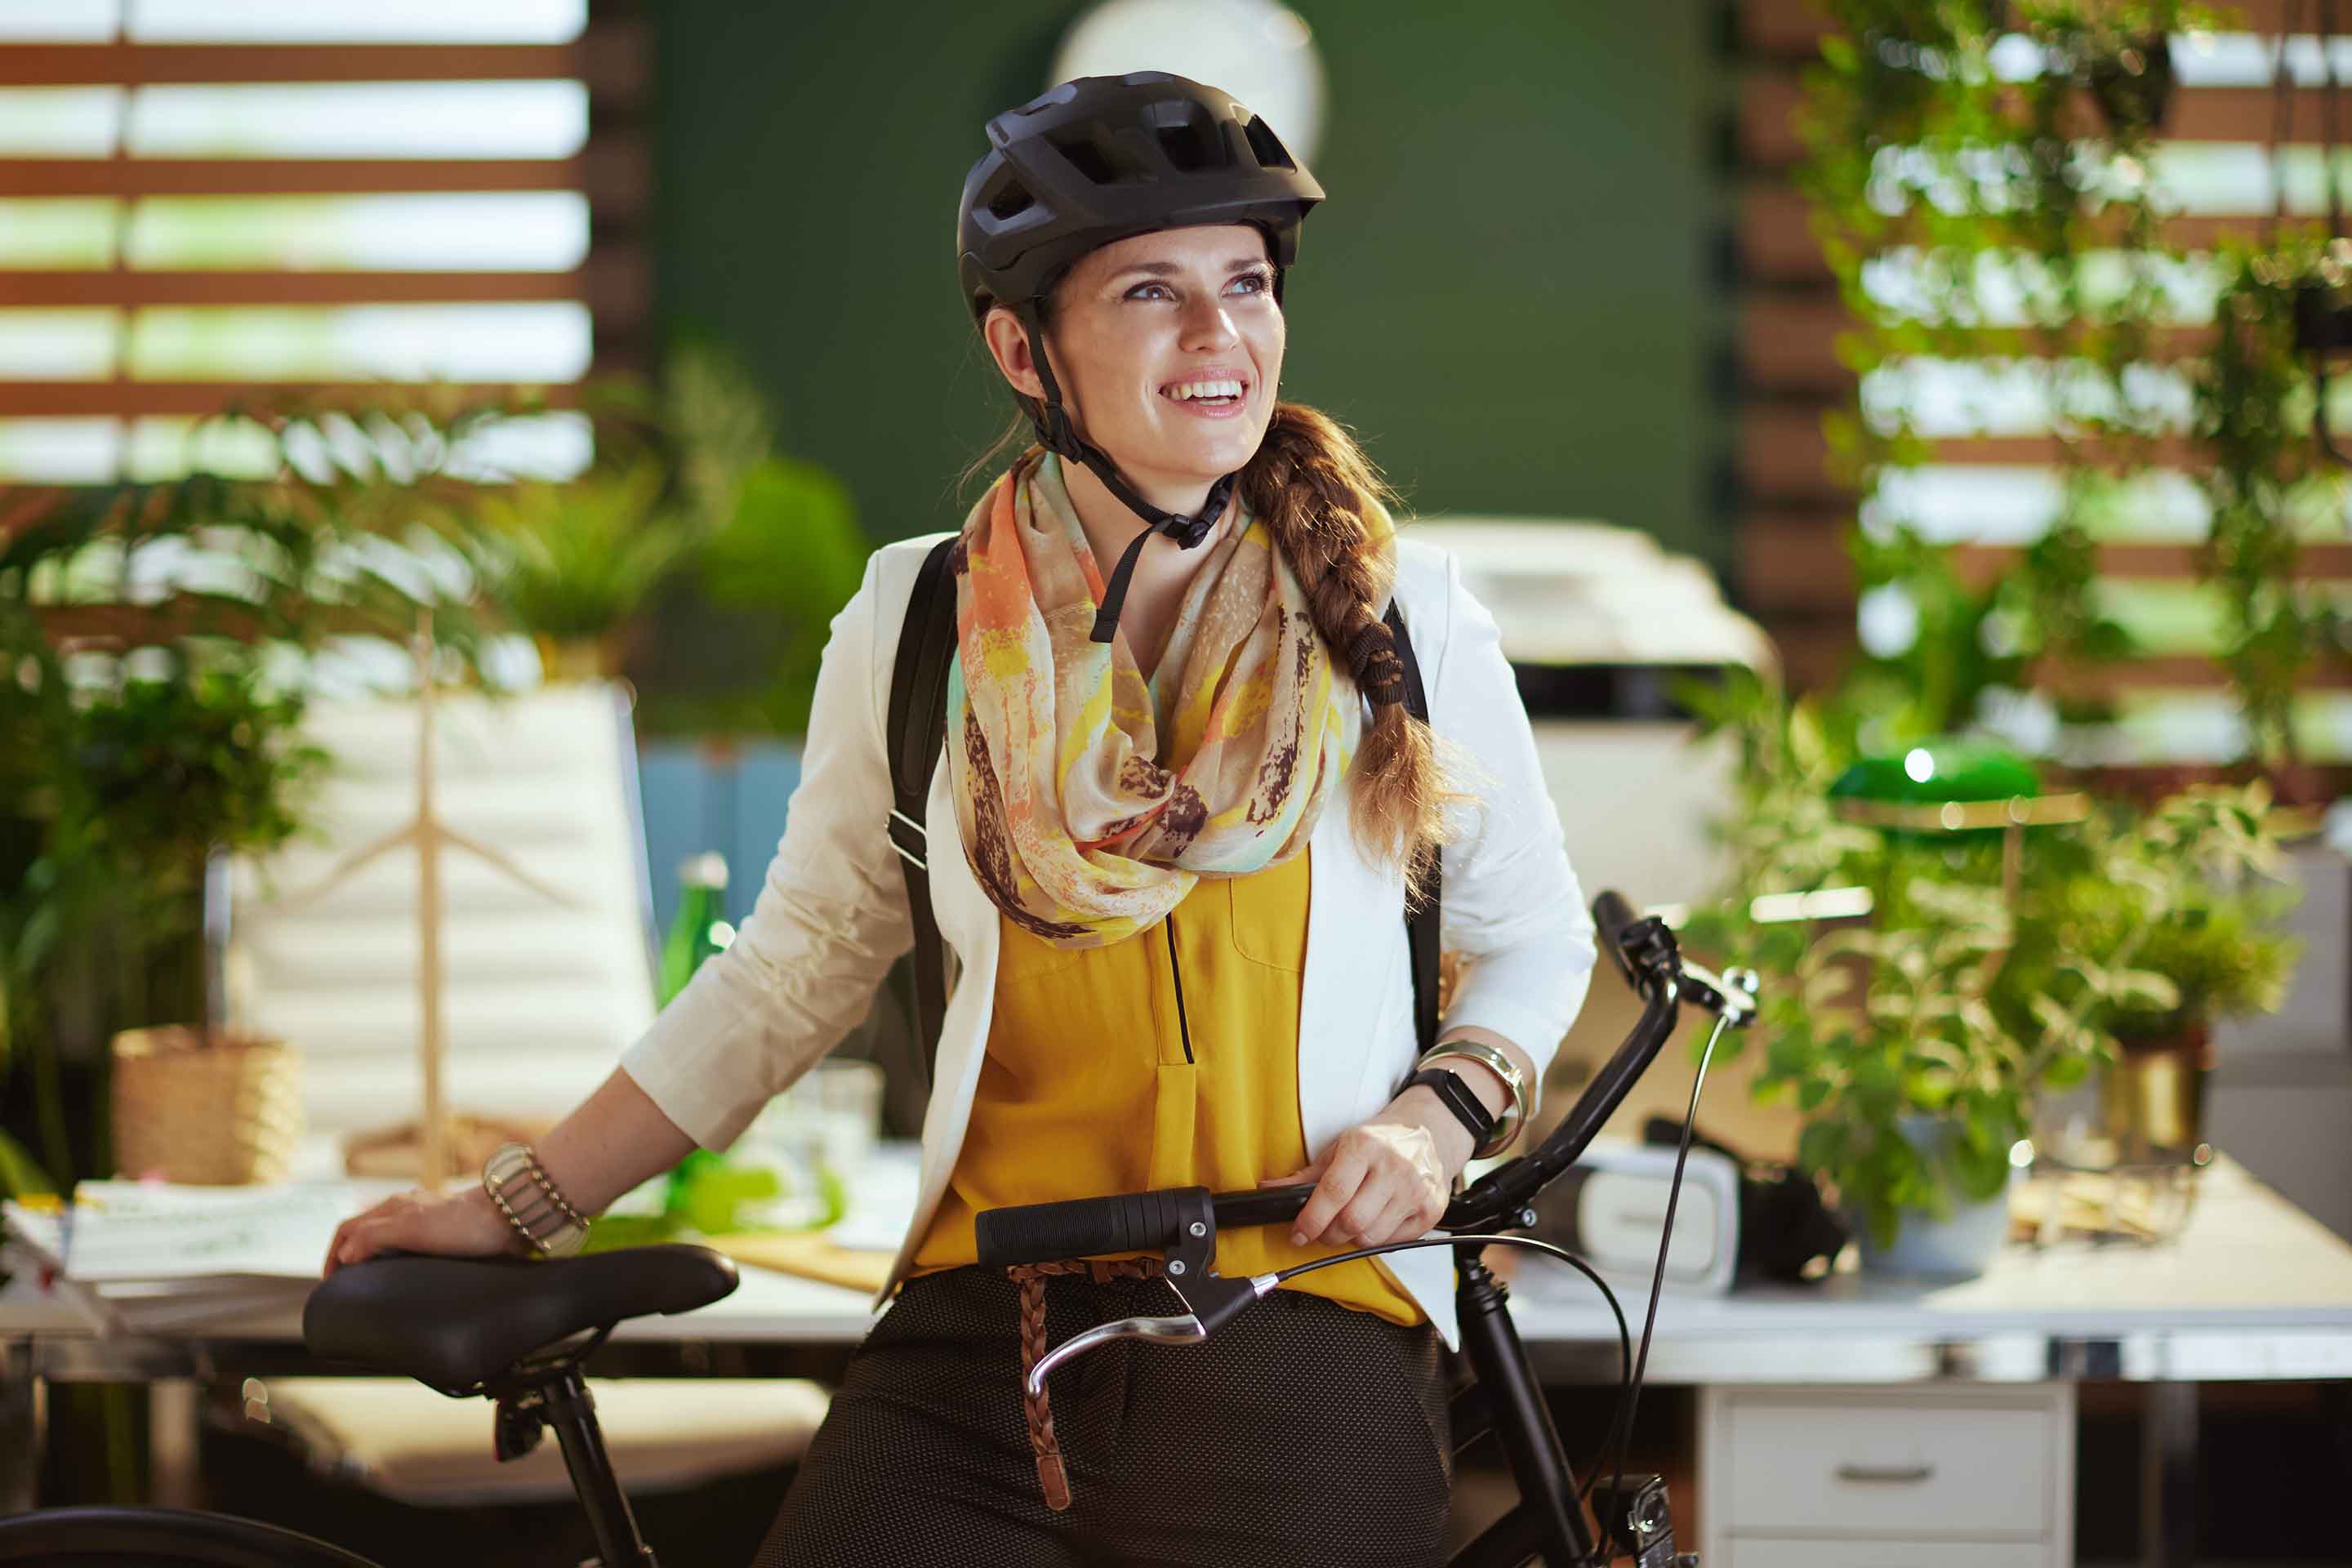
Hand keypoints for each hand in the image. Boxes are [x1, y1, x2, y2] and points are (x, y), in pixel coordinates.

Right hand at [322, 1185, 525, 1276]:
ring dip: (372, 1256)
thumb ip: (373, 1236)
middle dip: (348, 1255)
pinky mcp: (445, 1230)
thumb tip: (344, 1254)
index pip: (346, 1229)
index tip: (328, 1282)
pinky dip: (397, 1257)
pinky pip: (410, 1243)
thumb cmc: (462, 1223)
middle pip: (363, 1231)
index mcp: (391, 1207)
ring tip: (370, 1281)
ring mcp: (425, 1218)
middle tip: (345, 1284)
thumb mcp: (410, 1229)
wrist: (509, 1217)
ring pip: (386, 1236)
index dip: (331, 1255)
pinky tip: (406, 1271)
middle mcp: (404, 1209)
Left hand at [1257, 1089, 1472, 1250]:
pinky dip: (1378, 1239)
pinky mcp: (1431, 1209)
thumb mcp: (1341, 1146)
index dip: (1311, 1219)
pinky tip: (1375, 1222)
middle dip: (1328, 1235)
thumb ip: (1307, 1174)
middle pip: (1352, 1222)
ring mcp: (1416, 1190)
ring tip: (1349, 1225)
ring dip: (1352, 1240)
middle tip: (1321, 1231)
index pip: (1333, 1192)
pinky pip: (1394, 1241)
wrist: (1429, 1130)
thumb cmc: (1380, 1140)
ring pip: (1372, 1237)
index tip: (1298, 1233)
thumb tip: (1271, 1190)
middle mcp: (1394, 1168)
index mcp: (1365, 1147)